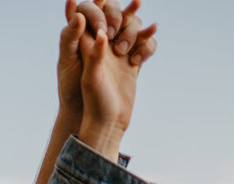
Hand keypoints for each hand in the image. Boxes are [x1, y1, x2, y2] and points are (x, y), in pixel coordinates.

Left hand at [75, 18, 145, 159]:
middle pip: (115, 12)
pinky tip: (139, 59)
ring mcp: (119, 51)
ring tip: (126, 56)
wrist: (108, 123)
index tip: (107, 30)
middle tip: (117, 46)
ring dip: (134, 33)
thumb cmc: (93, 103)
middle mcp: (101, 44)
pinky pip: (145, 41)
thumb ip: (94, 53)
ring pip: (132, 24)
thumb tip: (100, 32)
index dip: (100, 10)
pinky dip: (148, 43)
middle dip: (120, 20)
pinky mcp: (133, 60)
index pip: (90, 12)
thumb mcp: (91, 78)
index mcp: (85, 44)